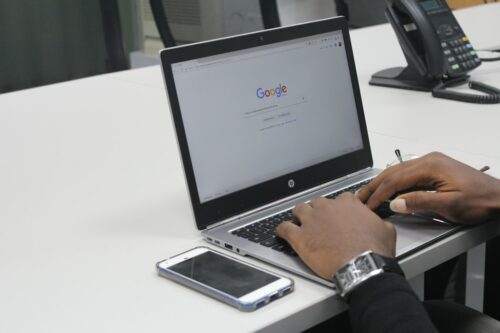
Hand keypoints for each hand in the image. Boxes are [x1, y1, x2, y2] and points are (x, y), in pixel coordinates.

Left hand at [276, 194, 395, 280]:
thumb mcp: (386, 230)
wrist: (362, 266)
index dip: (338, 208)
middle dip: (318, 211)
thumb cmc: (374, 250)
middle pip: (316, 202)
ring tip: (299, 223)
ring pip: (299, 210)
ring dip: (299, 216)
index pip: (340, 199)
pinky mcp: (299, 237)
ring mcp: (311, 221)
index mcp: (347, 203)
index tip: (338, 215)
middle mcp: (327, 208)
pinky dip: (281, 230)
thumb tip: (380, 223)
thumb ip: (378, 222)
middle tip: (320, 221)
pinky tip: (281, 232)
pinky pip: (284, 228)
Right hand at [357, 152, 499, 224]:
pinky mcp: (434, 168)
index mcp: (430, 166)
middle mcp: (429, 160)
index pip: (395, 179)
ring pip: (398, 172)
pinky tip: (387, 190)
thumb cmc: (480, 201)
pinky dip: (393, 182)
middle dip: (374, 186)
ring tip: (368, 194)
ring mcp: (431, 163)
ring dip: (381, 184)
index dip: (379, 194)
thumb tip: (395, 202)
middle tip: (359, 198)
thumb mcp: (450, 205)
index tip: (367, 205)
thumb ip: (420, 202)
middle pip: (392, 172)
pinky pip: (407, 174)